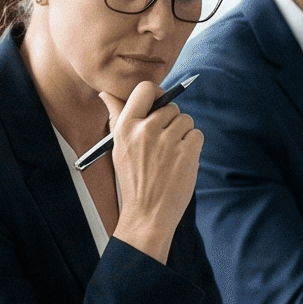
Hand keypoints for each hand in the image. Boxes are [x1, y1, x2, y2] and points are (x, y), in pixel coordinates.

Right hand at [102, 80, 202, 264]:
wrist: (147, 214)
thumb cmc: (133, 180)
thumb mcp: (118, 147)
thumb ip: (117, 116)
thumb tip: (106, 93)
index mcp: (125, 127)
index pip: (145, 89)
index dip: (157, 93)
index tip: (159, 104)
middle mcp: (145, 131)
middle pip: (171, 107)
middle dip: (172, 122)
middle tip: (164, 144)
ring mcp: (167, 141)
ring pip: (186, 120)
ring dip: (184, 134)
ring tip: (172, 155)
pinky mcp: (186, 152)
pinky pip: (197, 134)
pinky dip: (193, 146)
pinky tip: (181, 161)